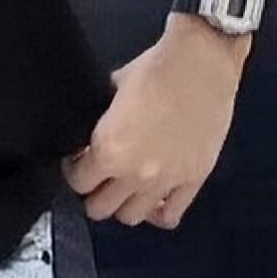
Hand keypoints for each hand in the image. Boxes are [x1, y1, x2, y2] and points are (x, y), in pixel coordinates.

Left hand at [62, 14, 246, 229]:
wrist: (202, 60)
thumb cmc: (159, 67)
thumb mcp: (112, 90)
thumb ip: (100, 120)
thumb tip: (92, 131)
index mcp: (109, 149)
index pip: (78, 182)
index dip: (74, 170)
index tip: (79, 162)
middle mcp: (135, 173)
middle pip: (99, 209)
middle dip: (94, 192)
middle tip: (98, 178)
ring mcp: (165, 180)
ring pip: (130, 217)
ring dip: (123, 204)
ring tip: (126, 188)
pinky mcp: (192, 179)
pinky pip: (170, 216)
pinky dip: (158, 213)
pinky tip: (153, 200)